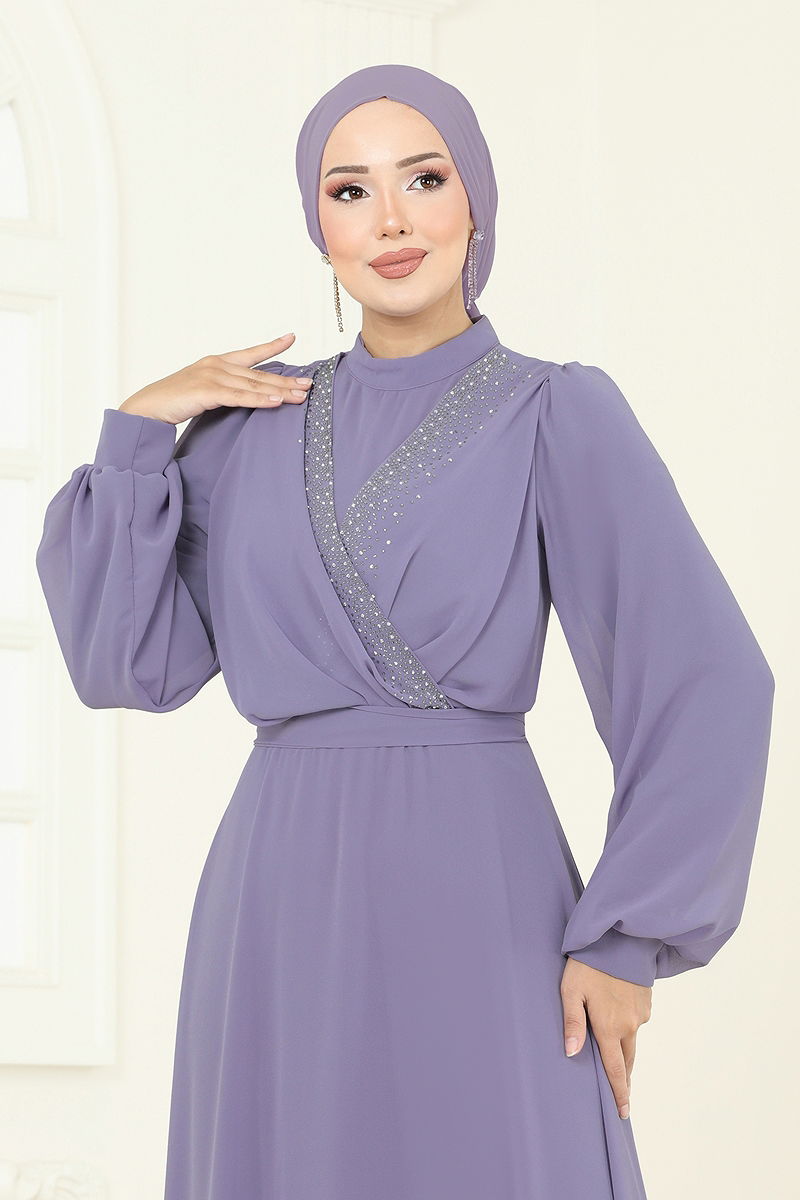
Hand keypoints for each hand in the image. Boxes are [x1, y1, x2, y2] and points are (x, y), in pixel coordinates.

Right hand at [118, 332, 311, 425]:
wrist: (146, 408)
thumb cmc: (175, 402)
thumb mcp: (204, 393)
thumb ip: (226, 392)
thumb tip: (249, 398)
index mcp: (216, 363)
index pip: (250, 353)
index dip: (271, 346)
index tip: (292, 337)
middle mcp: (216, 365)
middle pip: (259, 374)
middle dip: (286, 379)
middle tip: (309, 384)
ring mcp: (211, 376)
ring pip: (253, 384)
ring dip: (279, 391)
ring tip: (301, 395)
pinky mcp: (206, 391)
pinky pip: (239, 397)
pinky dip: (259, 399)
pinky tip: (276, 402)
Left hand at [560, 955, 651, 1119]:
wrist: (619, 938)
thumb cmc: (589, 964)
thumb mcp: (571, 991)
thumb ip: (572, 1023)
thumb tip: (570, 1054)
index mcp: (610, 1027)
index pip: (616, 1070)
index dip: (619, 1093)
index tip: (624, 1113)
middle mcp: (629, 1025)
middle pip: (627, 1060)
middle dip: (624, 1078)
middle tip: (622, 1094)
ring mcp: (640, 1013)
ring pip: (632, 1040)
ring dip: (625, 1051)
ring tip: (616, 1059)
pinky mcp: (646, 1000)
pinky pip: (636, 1021)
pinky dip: (628, 1027)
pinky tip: (618, 1018)